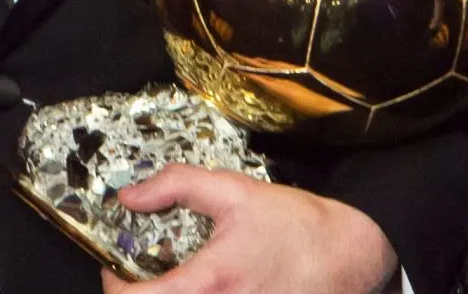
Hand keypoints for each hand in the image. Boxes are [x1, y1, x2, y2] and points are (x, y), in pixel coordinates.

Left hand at [100, 167, 399, 293]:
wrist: (352, 257)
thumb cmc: (297, 226)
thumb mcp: (233, 192)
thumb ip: (176, 185)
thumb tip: (131, 194)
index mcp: (211, 281)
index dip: (114, 286)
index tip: (115, 270)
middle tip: (141, 277)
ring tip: (174, 282)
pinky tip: (204, 288)